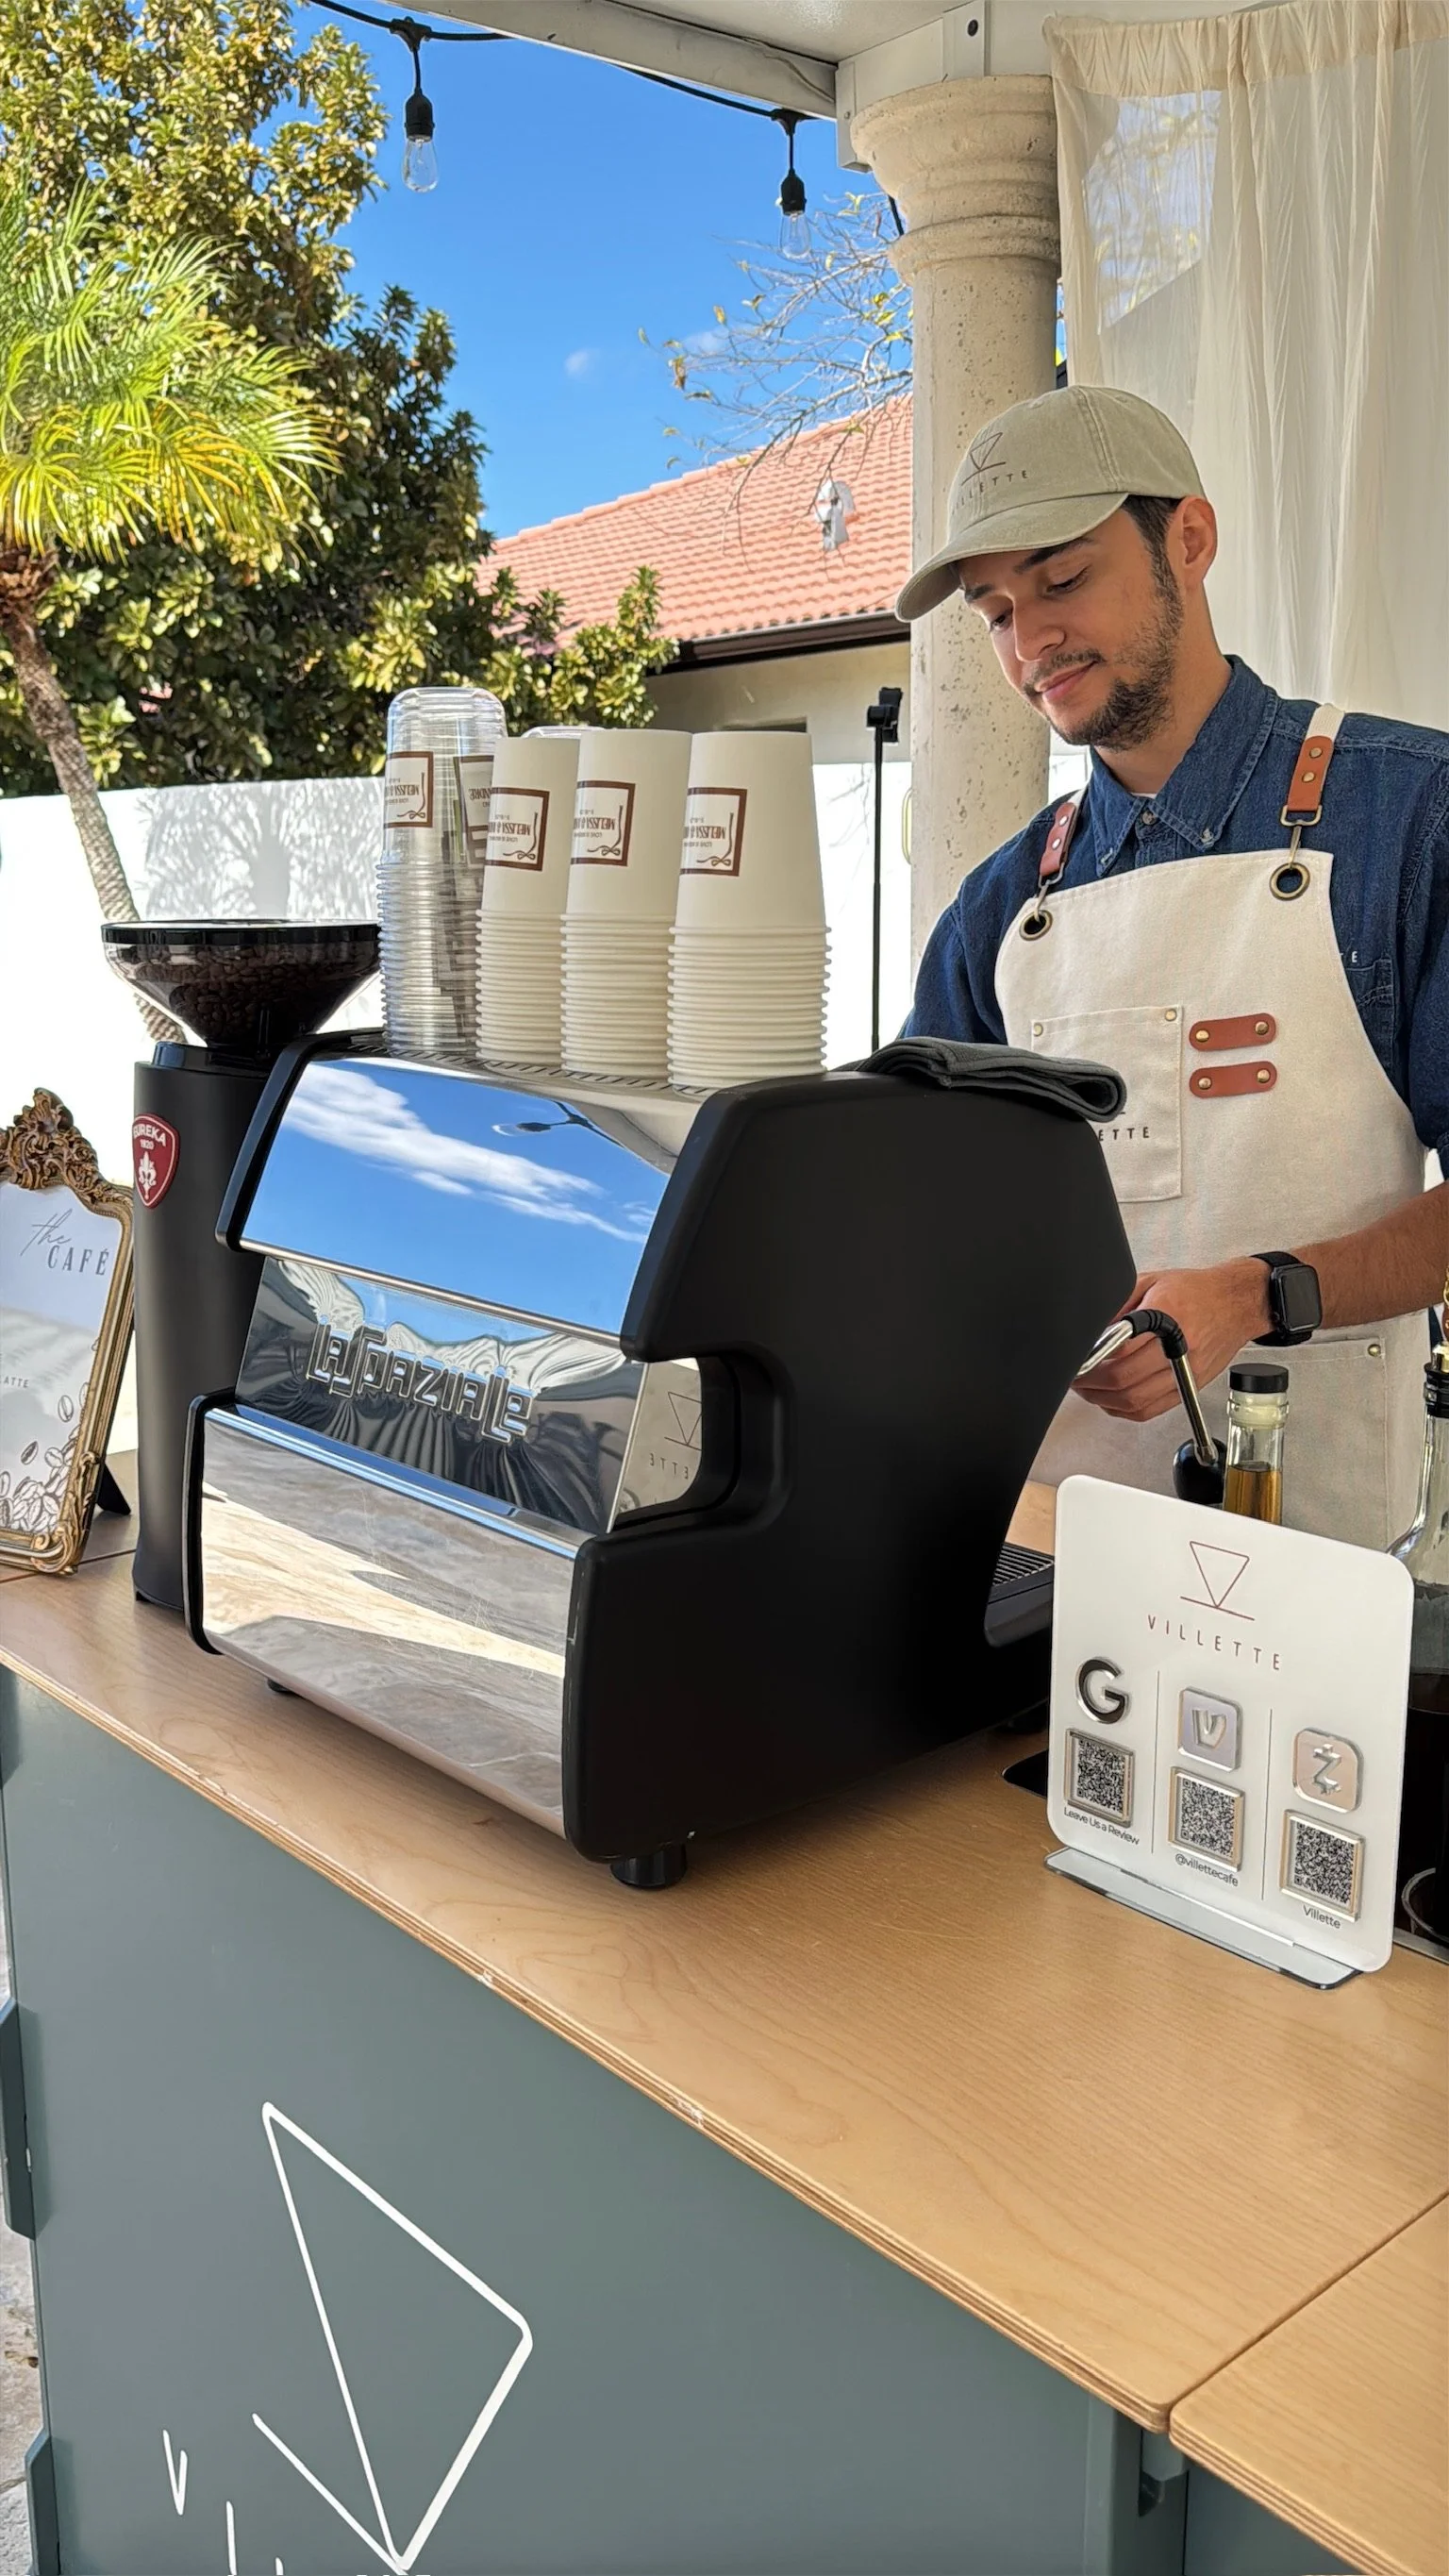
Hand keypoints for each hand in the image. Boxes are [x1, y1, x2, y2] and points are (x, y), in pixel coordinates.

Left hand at [1077, 1260, 1271, 1422]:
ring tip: (1089, 1388)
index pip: (1121, 1347)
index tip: (1077, 1358)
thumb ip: (1118, 1304)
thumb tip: (1090, 1328)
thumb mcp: (1150, 1282)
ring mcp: (1185, 1372)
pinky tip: (1112, 1399)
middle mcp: (1179, 1348)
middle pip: (1125, 1379)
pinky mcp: (1189, 1388)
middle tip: (1076, 1376)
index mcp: (1168, 1317)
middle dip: (1091, 1382)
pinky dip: (1125, 1409)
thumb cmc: (1196, 1292)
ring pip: (1135, 1400)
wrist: (1236, 1303)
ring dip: (1104, 1399)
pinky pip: (1151, 1410)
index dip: (1092, 1358)